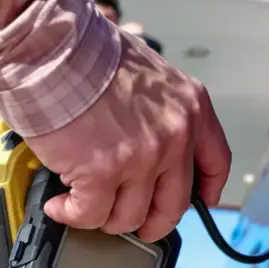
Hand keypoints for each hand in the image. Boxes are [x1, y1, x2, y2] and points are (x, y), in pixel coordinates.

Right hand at [25, 32, 231, 241]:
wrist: (52, 45)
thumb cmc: (86, 50)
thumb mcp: (146, 72)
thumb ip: (156, 110)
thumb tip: (143, 141)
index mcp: (191, 107)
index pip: (216, 163)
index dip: (207, 190)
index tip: (199, 201)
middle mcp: (175, 136)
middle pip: (175, 205)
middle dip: (152, 222)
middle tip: (134, 221)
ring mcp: (141, 158)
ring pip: (131, 216)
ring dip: (105, 216)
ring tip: (84, 202)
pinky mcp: (102, 174)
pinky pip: (91, 214)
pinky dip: (72, 214)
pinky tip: (60, 204)